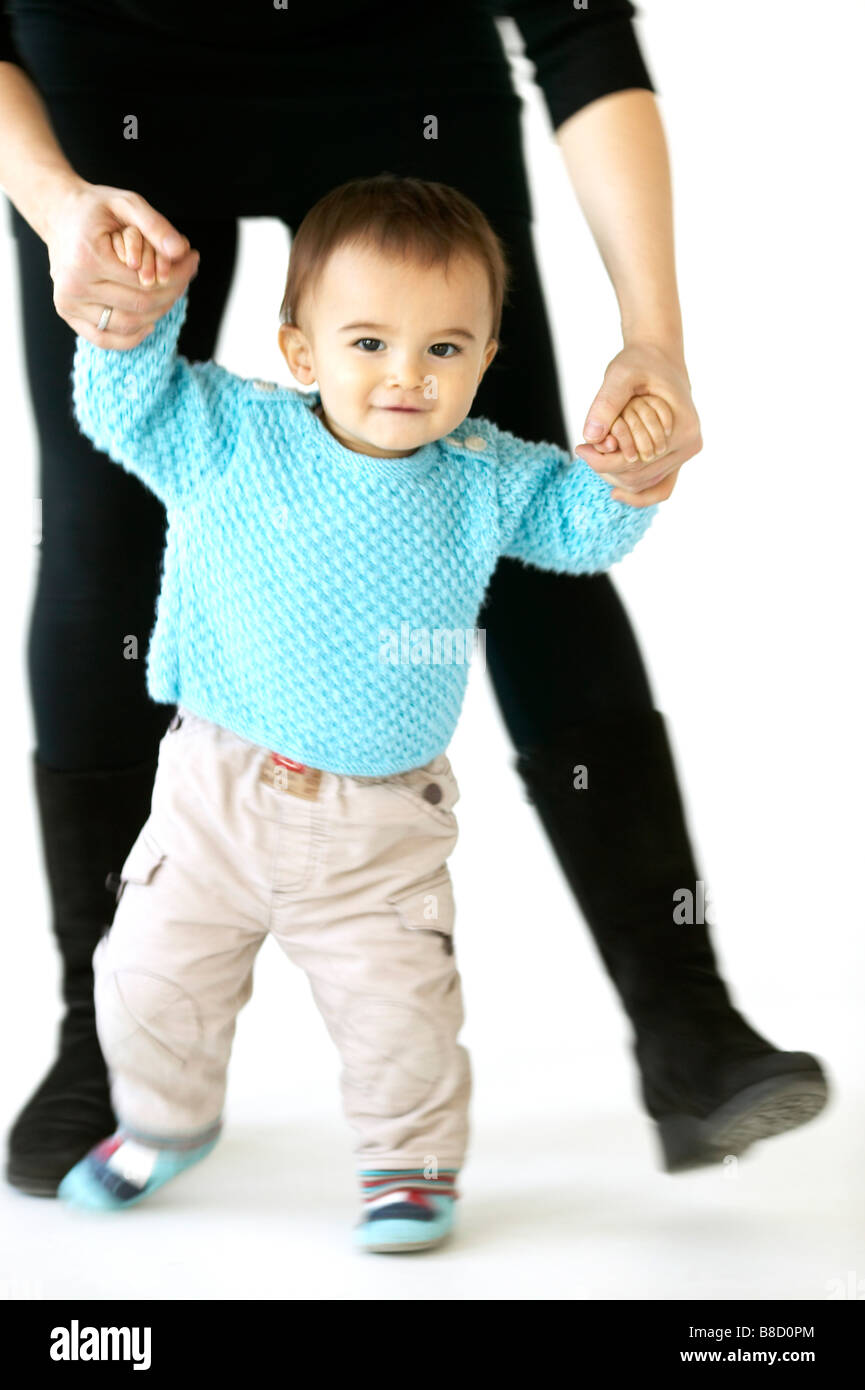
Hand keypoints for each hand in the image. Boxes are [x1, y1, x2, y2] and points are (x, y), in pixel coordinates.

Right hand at [43, 179, 199, 347]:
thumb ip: (155, 224)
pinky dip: (132, 337)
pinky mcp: (68, 314)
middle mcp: (74, 285)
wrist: (60, 215)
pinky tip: (149, 322)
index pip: (146, 281)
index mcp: (87, 258)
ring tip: (170, 293)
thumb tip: (181, 250)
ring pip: (128, 324)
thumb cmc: (96, 210)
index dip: (177, 275)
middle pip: (140, 305)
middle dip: (172, 292)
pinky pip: (105, 339)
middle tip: (187, 275)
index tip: (192, 260)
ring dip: (158, 313)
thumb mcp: (127, 203)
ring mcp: (69, 303)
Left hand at [573, 343, 701, 507]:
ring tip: (594, 458)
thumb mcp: (620, 374)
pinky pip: (660, 488)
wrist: (660, 359)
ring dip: (616, 477)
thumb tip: (590, 436)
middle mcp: (689, 446)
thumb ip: (606, 402)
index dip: (602, 460)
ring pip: (644, 484)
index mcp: (683, 428)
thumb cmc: (641, 363)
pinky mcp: (678, 458)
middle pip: (639, 477)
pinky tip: (614, 491)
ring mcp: (686, 455)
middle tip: (583, 451)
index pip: (635, 461)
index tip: (580, 448)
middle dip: (607, 469)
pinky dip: (637, 494)